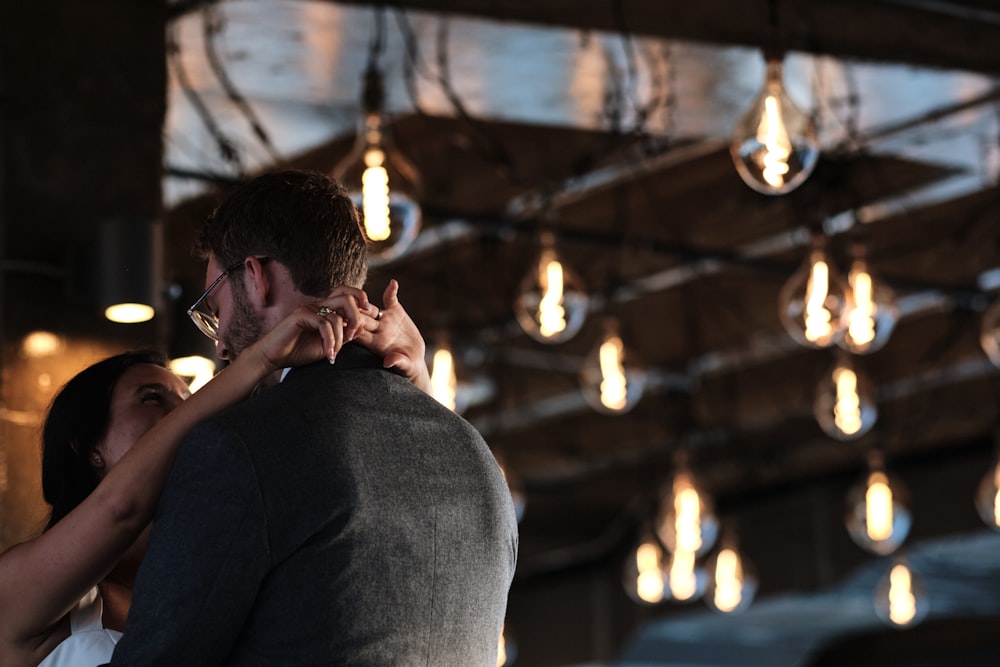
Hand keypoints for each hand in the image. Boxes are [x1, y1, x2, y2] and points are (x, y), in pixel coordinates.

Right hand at [252, 289, 373, 372]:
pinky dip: (330, 340)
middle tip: (353, 335)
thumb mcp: (328, 345)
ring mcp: (309, 309)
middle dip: (357, 316)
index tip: (370, 318)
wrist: (274, 357)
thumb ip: (343, 336)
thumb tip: (361, 329)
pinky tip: (328, 353)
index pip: (348, 295)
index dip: (362, 302)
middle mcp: (318, 305)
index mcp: (326, 309)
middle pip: (347, 298)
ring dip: (340, 338)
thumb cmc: (299, 352)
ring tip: (334, 352)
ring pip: (336, 316)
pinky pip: (323, 324)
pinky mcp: (300, 315)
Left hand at [353, 280, 430, 392]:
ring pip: (370, 307)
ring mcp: (385, 320)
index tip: (346, 321)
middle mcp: (377, 329)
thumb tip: (388, 361)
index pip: (358, 333)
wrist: (414, 360)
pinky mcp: (396, 313)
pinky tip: (394, 283)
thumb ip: (397, 362)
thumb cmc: (408, 368)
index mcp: (375, 343)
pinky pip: (391, 299)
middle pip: (360, 318)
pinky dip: (391, 291)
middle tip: (346, 304)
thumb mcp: (405, 365)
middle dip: (353, 312)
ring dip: (365, 300)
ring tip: (361, 293)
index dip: (351, 326)